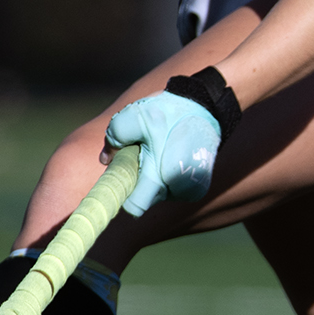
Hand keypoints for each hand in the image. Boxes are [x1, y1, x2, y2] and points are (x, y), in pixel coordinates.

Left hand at [105, 91, 222, 217]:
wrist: (206, 107)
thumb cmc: (170, 112)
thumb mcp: (135, 116)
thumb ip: (114, 138)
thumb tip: (107, 160)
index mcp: (164, 177)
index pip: (134, 206)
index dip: (122, 193)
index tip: (119, 178)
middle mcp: (180, 190)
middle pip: (144, 198)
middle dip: (137, 180)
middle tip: (142, 154)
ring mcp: (191, 192)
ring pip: (157, 195)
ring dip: (152, 179)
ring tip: (159, 153)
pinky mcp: (197, 190)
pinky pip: (170, 191)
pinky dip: (165, 179)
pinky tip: (170, 158)